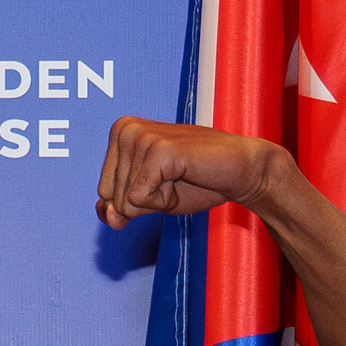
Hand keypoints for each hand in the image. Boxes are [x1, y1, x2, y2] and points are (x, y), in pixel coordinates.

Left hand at [95, 117, 284, 228]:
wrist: (242, 172)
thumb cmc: (197, 182)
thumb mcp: (148, 199)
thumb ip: (120, 208)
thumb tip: (107, 216)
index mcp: (119, 133)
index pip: (103, 193)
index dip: (136, 199)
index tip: (164, 179)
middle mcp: (125, 129)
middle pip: (110, 197)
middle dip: (145, 201)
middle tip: (176, 179)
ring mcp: (141, 136)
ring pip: (124, 201)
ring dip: (157, 200)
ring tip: (182, 176)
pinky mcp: (158, 149)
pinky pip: (139, 199)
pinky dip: (163, 200)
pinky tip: (184, 176)